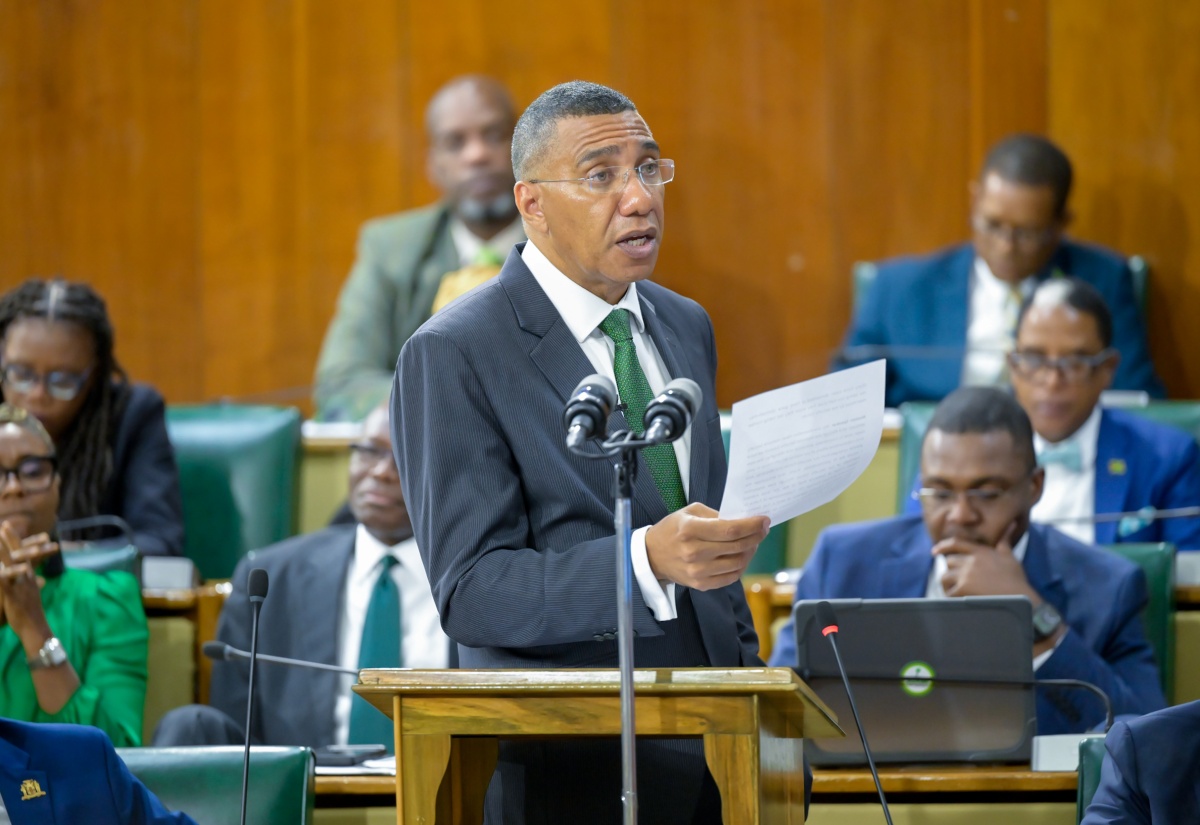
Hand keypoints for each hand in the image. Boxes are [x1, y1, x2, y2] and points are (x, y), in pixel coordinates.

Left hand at [0, 521, 55, 647]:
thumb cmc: (32, 614)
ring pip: (11, 563)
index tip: (7, 527)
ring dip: (3, 550)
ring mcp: (20, 585)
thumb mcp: (31, 595)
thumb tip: (30, 578)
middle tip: (4, 524)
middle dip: (10, 538)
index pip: (23, 554)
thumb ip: (29, 584)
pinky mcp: (12, 595)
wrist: (36, 628)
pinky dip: (0, 572)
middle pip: (18, 554)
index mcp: (30, 577)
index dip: (15, 540)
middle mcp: (26, 577)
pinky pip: (4, 581)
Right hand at [645, 503, 768, 589]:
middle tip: (763, 530)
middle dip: (756, 537)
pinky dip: (740, 566)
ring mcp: (697, 571)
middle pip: (737, 546)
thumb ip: (716, 515)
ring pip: (737, 563)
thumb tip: (742, 520)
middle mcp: (694, 552)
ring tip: (752, 543)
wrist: (651, 556)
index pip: (730, 530)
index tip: (764, 520)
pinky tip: (741, 556)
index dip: (752, 525)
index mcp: (691, 530)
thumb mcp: (690, 512)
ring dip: (750, 552)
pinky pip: (730, 577)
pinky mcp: (700, 584)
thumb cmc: (673, 529)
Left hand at [932, 523, 1037, 601]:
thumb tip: (1011, 524)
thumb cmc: (1016, 579)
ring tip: (953, 590)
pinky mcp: (964, 588)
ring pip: (945, 576)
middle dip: (952, 571)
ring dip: (948, 583)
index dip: (942, 546)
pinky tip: (956, 600)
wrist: (1020, 598)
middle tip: (956, 580)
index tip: (934, 551)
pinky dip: (950, 596)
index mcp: (980, 551)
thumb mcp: (1010, 556)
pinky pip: (948, 592)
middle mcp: (971, 561)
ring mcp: (966, 574)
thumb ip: (1004, 540)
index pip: (956, 544)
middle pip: (949, 562)